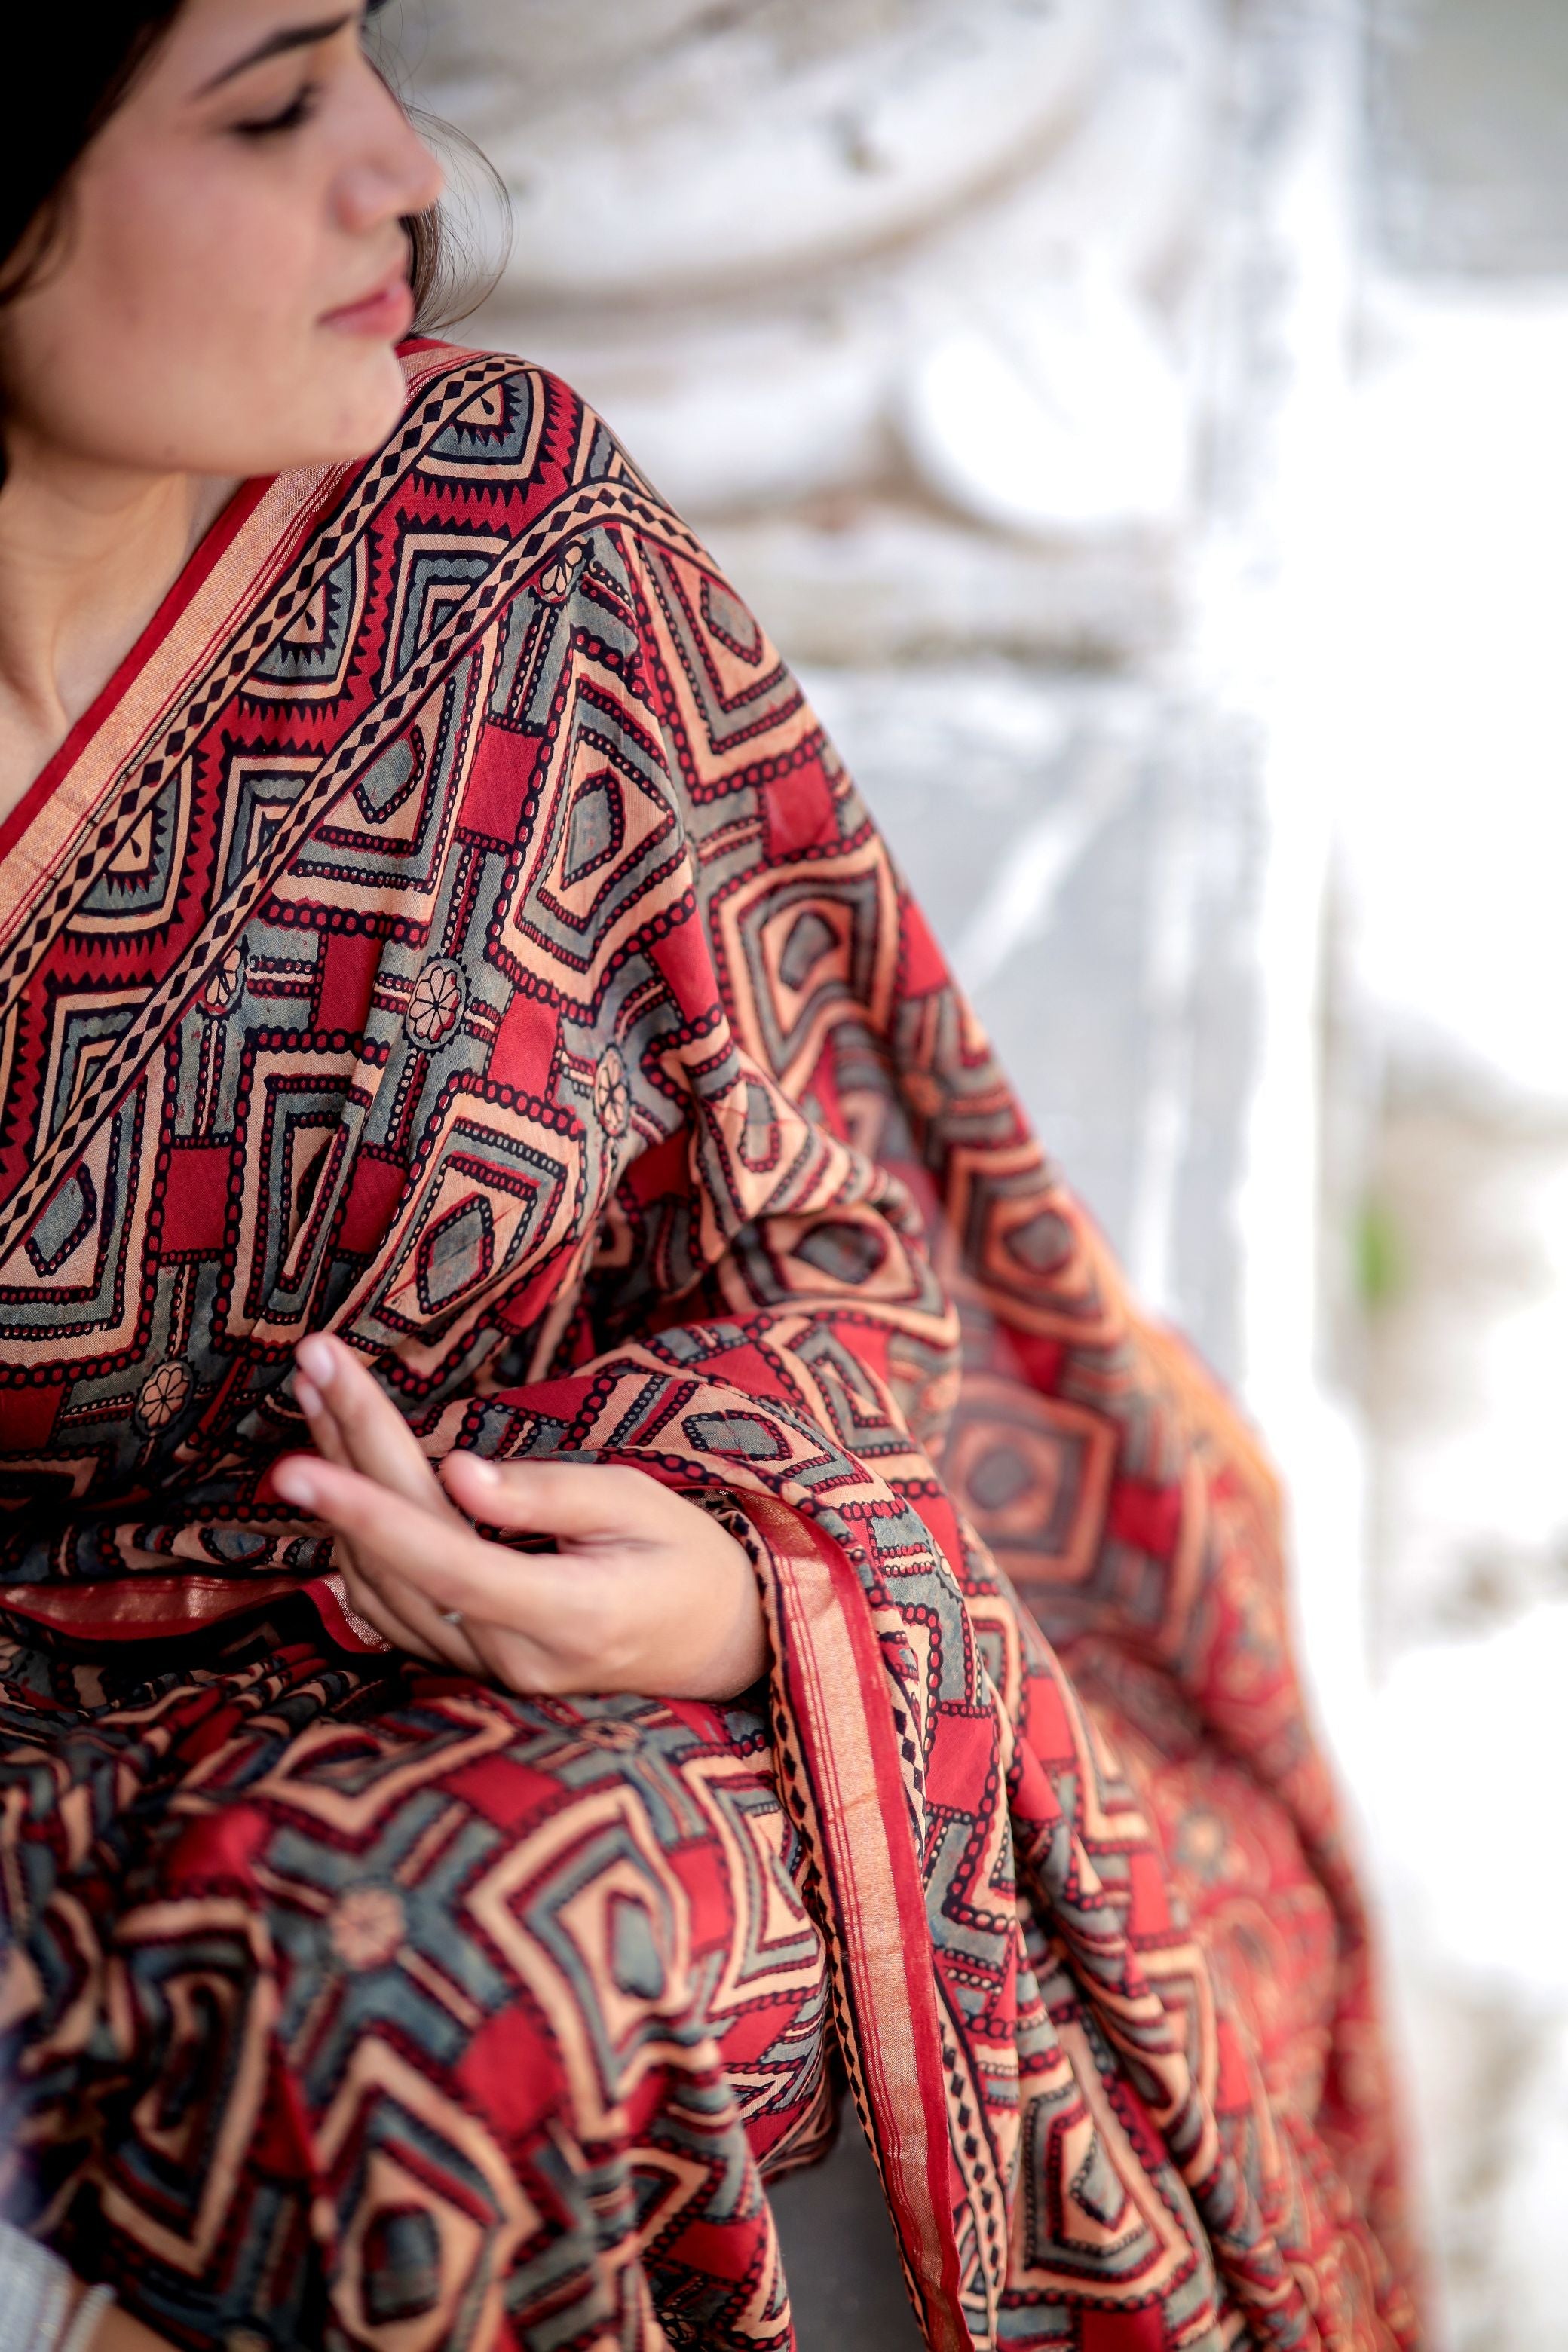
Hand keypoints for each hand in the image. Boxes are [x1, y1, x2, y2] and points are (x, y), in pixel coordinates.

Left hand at [271, 1335, 768, 1701]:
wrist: (718, 1642)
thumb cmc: (687, 1557)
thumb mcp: (638, 1504)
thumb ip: (548, 1495)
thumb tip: (456, 1471)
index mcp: (567, 1616)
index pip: (443, 1560)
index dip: (367, 1510)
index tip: (299, 1460)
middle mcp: (513, 1657)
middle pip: (401, 1557)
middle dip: (342, 1457)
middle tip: (310, 1365)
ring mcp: (488, 1671)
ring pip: (381, 1583)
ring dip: (342, 1487)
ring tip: (318, 1395)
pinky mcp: (471, 1663)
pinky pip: (392, 1606)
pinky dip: (358, 1536)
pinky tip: (339, 1471)